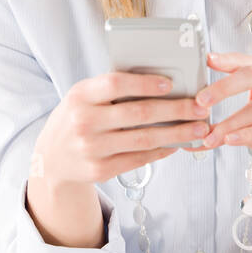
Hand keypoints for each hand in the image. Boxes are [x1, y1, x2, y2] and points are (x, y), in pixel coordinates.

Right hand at [31, 72, 210, 190]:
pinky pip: (139, 159)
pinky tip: (177, 143)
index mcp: (79, 96)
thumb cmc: (75, 118)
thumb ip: (110, 89)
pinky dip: (162, 151)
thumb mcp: (82, 97)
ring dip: (177, 133)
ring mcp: (92, 149)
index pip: (115, 84)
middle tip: (200, 107)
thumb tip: (159, 82)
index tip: (171, 83)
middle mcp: (84, 122)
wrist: (50, 159)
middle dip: (176, 110)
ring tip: (198, 128)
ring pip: (144, 139)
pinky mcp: (100, 170)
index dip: (145, 83)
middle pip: (138, 114)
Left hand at [193, 51, 251, 170]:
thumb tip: (191, 131)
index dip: (226, 60)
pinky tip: (231, 141)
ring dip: (232, 123)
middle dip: (223, 88)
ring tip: (212, 136)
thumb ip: (229, 119)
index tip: (205, 60)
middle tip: (200, 102)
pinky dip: (249, 134)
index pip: (246, 60)